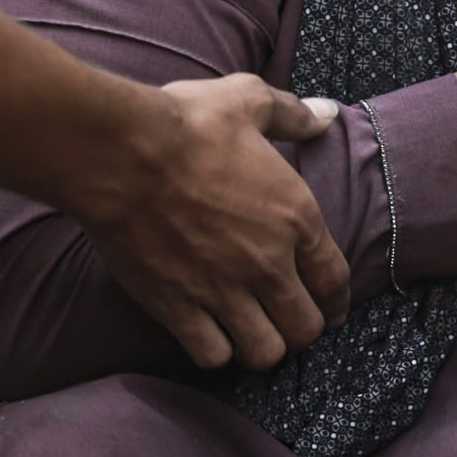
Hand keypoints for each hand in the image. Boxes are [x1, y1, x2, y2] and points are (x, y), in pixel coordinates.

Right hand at [77, 75, 352, 371]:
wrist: (120, 153)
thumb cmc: (187, 124)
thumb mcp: (249, 101)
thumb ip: (292, 114)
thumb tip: (327, 114)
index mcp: (296, 217)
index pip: (335, 281)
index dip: (336, 302)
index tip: (331, 310)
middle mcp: (268, 263)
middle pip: (305, 328)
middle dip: (300, 329)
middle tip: (285, 322)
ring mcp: (223, 290)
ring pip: (264, 352)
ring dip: (261, 347)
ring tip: (249, 333)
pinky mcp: (177, 307)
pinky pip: (212, 355)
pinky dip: (214, 351)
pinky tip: (207, 334)